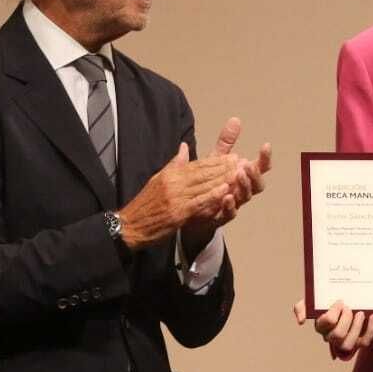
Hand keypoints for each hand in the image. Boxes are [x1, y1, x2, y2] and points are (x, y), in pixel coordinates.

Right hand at [118, 143, 238, 249]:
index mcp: (171, 174)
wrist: (131, 225)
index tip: (233, 157)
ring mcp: (176, 197)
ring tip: (239, 173)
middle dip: (224, 167)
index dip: (217, 161)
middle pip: (203, 173)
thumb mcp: (158, 179)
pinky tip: (226, 190)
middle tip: (241, 162)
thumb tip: (184, 146)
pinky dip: (213, 195)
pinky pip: (199, 202)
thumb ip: (175, 164)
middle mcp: (174, 182)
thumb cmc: (146, 205)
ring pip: (203, 185)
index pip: (197, 164)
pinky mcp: (178, 212)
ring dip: (223, 178)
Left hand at [181, 117, 272, 254]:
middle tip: (248, 164)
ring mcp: (234, 204)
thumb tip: (235, 119)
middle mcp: (242, 190)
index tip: (265, 146)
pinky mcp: (221, 216)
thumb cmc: (209, 184)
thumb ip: (226, 143)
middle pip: (257, 184)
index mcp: (242, 177)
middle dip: (255, 174)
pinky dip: (230, 205)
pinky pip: (230, 213)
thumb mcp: (216, 161)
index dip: (265, 158)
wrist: (192, 211)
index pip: (259, 167)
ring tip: (239, 175)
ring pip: (246, 197)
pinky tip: (226, 196)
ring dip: (244, 186)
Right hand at [293, 299, 372, 360]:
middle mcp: (331, 336)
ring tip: (361, 313)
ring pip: (349, 344)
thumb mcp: (313, 300)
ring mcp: (345, 341)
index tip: (340, 301)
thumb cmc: (329, 301)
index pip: (326, 323)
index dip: (334, 313)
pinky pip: (365, 342)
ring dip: (356, 328)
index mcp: (320, 326)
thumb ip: (301, 307)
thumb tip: (300, 321)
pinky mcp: (359, 342)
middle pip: (337, 335)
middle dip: (345, 320)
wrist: (351, 301)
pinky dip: (370, 330)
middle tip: (349, 307)